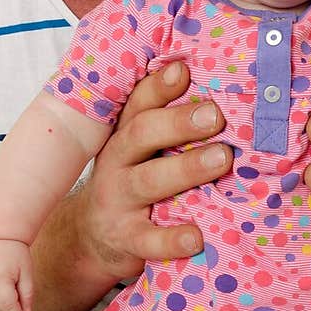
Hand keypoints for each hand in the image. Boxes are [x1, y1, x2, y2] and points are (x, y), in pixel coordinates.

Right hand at [71, 62, 231, 282]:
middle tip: (216, 115)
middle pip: (142, 135)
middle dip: (178, 122)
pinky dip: (172, 239)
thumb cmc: (130, 185)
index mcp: (125, 136)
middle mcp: (117, 163)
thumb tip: (217, 95)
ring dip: (186, 169)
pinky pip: (148, 240)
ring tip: (222, 158)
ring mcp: (118, 202)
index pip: (139, 105)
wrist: (89, 240)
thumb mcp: (139, 153)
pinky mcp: (126, 240)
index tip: (183, 70)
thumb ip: (168, 127)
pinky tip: (197, 236)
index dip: (159, 86)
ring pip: (148, 182)